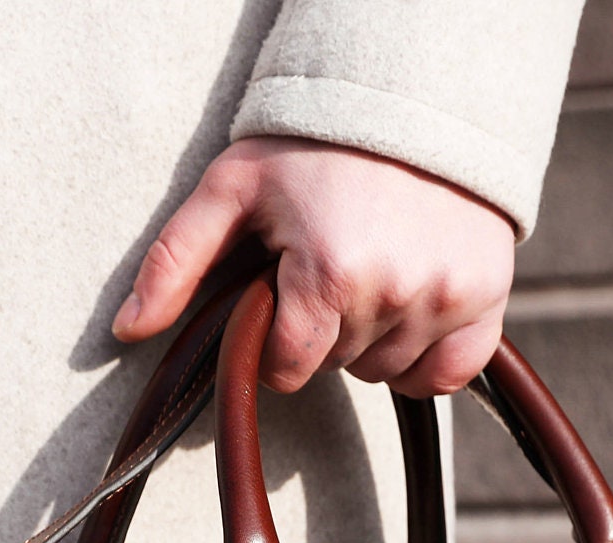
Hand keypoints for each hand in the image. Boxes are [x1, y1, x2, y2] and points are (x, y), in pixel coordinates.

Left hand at [114, 137, 516, 396]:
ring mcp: (445, 297)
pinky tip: (406, 317)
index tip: (280, 304)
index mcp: (328, 273)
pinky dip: (427, 361)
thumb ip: (175, 262)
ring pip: (389, 371)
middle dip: (322, 333)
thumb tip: (126, 329)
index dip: (275, 344)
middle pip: (338, 367)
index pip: (289, 367)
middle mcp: (393, 292)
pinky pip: (450, 373)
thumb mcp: (233, 190)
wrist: (412, 98)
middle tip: (324, 272)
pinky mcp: (486, 296)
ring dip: (370, 343)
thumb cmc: (312, 144)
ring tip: (365, 280)